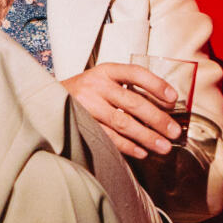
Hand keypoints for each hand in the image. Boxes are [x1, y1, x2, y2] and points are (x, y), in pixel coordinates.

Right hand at [61, 62, 183, 158]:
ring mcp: (87, 105)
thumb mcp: (103, 80)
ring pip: (123, 123)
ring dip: (146, 137)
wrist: (47, 100)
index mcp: (106, 70)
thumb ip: (127, 89)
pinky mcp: (82, 124)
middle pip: (133, 103)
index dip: (157, 85)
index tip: (174, 98)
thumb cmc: (85, 91)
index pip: (136, 73)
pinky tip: (142, 152)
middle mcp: (96, 85)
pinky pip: (109, 137)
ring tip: (163, 147)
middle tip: (174, 132)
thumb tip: (163, 107)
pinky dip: (127, 146)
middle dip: (157, 119)